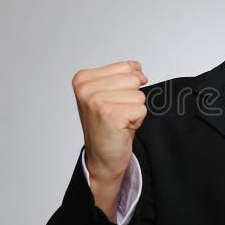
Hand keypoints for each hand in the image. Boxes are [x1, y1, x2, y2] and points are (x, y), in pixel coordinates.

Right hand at [72, 60, 147, 218]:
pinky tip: (122, 128)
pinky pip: (141, 109)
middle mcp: (86, 89)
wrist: (102, 158)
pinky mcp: (110, 115)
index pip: (127, 66)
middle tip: (117, 113)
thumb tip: (141, 73)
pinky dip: (137, 121)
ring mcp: (96, 101)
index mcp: (83, 79)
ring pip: (139, 95)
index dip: (128, 86)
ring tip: (119, 120)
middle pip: (134, 79)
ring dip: (134, 110)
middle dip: (132, 98)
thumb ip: (125, 75)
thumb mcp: (111, 94)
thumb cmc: (107, 127)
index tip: (114, 101)